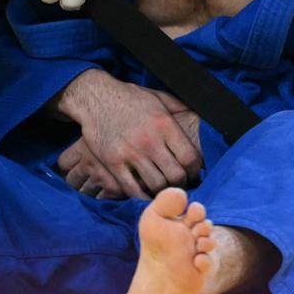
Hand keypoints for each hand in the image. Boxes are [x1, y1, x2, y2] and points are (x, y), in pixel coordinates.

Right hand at [56, 70, 201, 198]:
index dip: (194, 170)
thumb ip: (179, 108)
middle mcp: (149, 140)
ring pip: (156, 185)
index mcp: (164, 124)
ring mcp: (130, 153)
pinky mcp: (113, 162)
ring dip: (162, 191)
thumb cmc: (130, 98)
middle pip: (175, 175)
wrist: (96, 98)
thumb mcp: (158, 97)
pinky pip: (132, 189)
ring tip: (163, 190)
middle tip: (179, 185)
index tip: (192, 173)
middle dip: (181, 184)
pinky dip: (141, 196)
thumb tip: (198, 115)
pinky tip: (145, 194)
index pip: (189, 157)